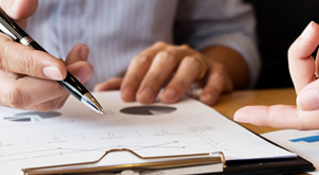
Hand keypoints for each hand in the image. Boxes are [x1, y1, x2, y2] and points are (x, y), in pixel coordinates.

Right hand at [0, 0, 92, 110]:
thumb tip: (26, 3)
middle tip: (84, 69)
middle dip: (54, 86)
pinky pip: (38, 104)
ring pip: (30, 102)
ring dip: (63, 89)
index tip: (60, 67)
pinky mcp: (9, 99)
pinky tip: (72, 73)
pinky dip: (61, 92)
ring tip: (82, 65)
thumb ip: (12, 2)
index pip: (1, 57)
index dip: (32, 64)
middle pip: (15, 92)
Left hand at [94, 42, 233, 105]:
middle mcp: (177, 53)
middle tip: (143, 98)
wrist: (205, 72)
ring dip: (178, 81)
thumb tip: (101, 89)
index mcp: (158, 53)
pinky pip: (216, 76)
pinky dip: (211, 88)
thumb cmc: (172, 76)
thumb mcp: (149, 78)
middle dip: (152, 79)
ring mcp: (198, 60)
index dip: (133, 77)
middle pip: (164, 60)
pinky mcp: (217, 71)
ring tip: (168, 98)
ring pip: (189, 65)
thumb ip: (127, 83)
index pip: (142, 60)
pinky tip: (204, 100)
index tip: (126, 95)